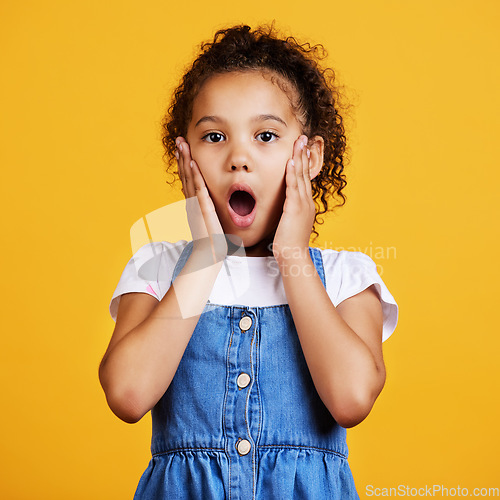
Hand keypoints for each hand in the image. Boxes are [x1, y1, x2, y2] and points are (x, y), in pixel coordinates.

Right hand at [176, 137, 227, 263]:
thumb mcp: (212, 221)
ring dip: (186, 161)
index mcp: (194, 204)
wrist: (210, 256)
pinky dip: (195, 176)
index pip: (188, 180)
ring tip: (182, 145)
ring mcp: (195, 206)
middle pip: (185, 175)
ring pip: (189, 179)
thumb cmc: (214, 241)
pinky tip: (194, 163)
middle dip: (182, 157)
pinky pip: (198, 189)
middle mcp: (192, 203)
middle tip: (179, 140)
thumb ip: (212, 211)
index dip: (185, 164)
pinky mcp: (202, 211)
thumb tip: (220, 203)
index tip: (183, 149)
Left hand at [272, 135, 315, 262]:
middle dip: (304, 155)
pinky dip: (292, 172)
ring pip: (300, 176)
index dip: (303, 164)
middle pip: (304, 174)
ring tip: (299, 142)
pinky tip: (291, 161)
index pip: (304, 180)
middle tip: (303, 138)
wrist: (293, 256)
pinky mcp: (295, 208)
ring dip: (299, 158)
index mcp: (305, 205)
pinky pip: (293, 187)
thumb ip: (288, 214)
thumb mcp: (290, 225)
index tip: (302, 150)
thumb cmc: (289, 244)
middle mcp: (307, 202)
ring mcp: (302, 205)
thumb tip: (284, 210)